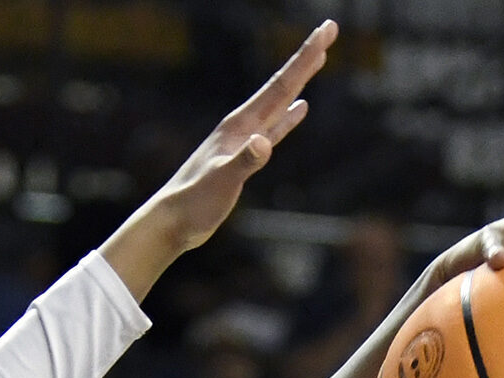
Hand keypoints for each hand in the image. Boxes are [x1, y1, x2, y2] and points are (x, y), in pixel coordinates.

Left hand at [99, 21, 337, 298]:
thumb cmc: (194, 202)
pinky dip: (288, 116)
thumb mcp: (221, 182)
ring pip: (279, 102)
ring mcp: (244, 139)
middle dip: (306, 58)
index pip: (280, 85)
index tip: (326, 30)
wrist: (173, 220)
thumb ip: (243, 162)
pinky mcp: (245, 156)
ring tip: (318, 59)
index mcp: (240, 124)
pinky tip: (300, 109)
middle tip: (330, 30)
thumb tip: (265, 143)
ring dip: (300, 80)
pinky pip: (274, 128)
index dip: (305, 57)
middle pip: (282, 85)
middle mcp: (243, 124)